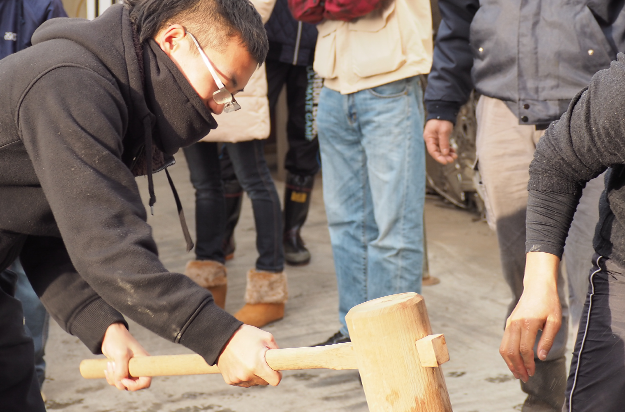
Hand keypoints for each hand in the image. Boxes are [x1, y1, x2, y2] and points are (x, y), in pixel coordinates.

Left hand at [101, 322, 151, 390]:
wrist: (110, 334)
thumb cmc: (119, 341)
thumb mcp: (121, 355)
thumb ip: (121, 371)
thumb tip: (120, 383)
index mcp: (144, 363)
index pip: (146, 382)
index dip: (135, 385)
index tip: (124, 379)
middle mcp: (139, 368)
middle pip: (133, 385)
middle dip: (121, 381)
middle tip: (115, 368)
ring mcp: (130, 369)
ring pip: (123, 384)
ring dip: (114, 378)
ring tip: (110, 364)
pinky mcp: (123, 370)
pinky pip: (117, 380)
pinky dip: (111, 377)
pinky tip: (108, 367)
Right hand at [217, 324, 281, 387]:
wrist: (221, 336)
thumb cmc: (246, 335)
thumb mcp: (266, 337)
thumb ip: (276, 350)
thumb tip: (282, 361)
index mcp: (257, 364)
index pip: (275, 381)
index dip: (277, 375)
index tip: (275, 369)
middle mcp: (247, 375)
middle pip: (264, 382)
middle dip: (265, 373)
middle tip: (260, 360)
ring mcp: (238, 379)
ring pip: (253, 383)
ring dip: (254, 375)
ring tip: (248, 360)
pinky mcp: (230, 380)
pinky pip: (243, 382)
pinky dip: (244, 376)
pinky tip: (240, 364)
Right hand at [423, 119, 456, 163]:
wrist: (443, 110)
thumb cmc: (442, 119)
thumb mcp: (443, 131)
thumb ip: (444, 142)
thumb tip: (445, 153)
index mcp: (429, 137)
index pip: (433, 151)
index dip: (439, 157)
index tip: (445, 162)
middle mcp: (431, 139)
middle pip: (437, 151)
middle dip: (444, 156)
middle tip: (452, 160)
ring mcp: (435, 138)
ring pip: (441, 149)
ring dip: (447, 153)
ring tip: (454, 156)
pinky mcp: (440, 137)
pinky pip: (443, 145)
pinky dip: (448, 149)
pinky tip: (453, 151)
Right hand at [500, 252, 560, 382]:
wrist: (537, 287)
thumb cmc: (549, 304)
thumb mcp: (555, 321)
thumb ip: (548, 339)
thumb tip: (541, 357)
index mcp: (528, 323)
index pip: (524, 349)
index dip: (528, 364)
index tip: (533, 373)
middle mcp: (515, 323)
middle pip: (511, 351)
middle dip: (517, 367)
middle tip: (524, 379)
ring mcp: (510, 323)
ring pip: (504, 347)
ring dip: (510, 363)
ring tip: (517, 373)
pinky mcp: (509, 323)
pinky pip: (504, 342)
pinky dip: (508, 354)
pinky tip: (515, 361)